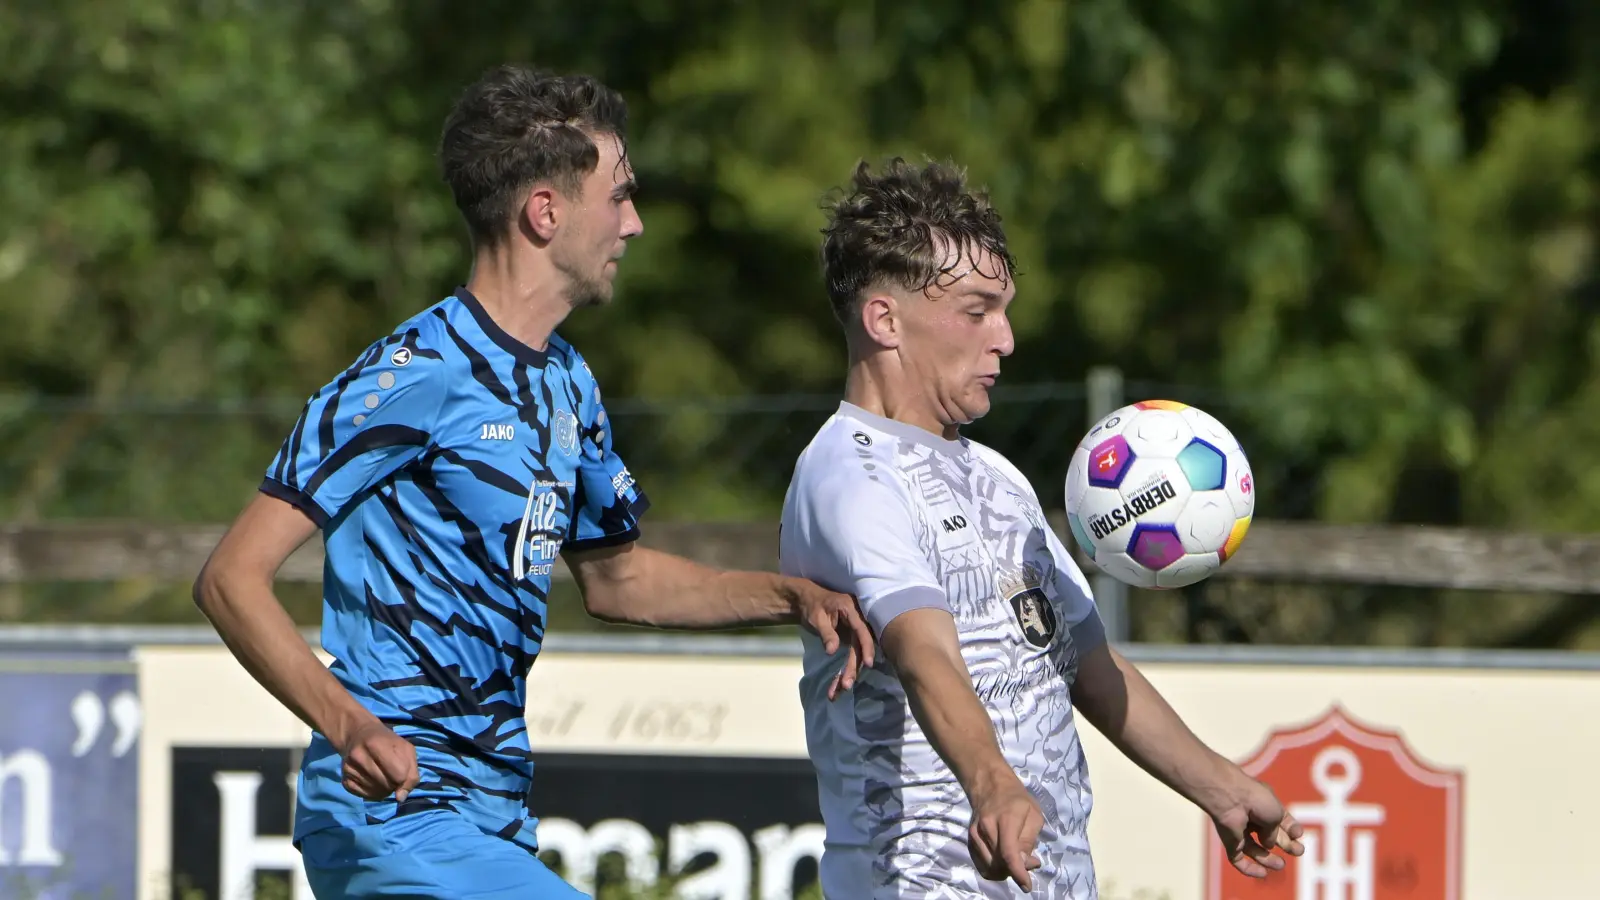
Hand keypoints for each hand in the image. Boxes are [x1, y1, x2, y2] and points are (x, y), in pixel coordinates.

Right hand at [335, 720, 420, 802]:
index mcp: (376, 744)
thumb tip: (401, 798)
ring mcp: (348, 769)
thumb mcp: (406, 750)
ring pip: (375, 792)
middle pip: (386, 785)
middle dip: (394, 784)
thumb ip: (411, 774)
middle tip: (393, 775)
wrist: (359, 735)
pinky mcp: (344, 779)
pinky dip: (373, 794)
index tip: (403, 772)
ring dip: (385, 790)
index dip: (404, 777)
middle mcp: (358, 756)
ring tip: (385, 778)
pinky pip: (363, 796)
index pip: (398, 775)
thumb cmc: (387, 742)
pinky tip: (375, 783)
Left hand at [792, 581, 875, 698]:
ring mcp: (855, 633)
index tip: (867, 664)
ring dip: (848, 674)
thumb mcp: (816, 617)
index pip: (862, 631)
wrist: (807, 601)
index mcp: (852, 611)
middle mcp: (858, 623)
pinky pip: (849, 658)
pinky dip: (843, 671)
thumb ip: (826, 633)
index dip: (866, 647)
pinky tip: (836, 687)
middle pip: (859, 648)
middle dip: (853, 668)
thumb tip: (831, 652)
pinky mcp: (851, 642)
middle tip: (845, 686)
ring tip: (838, 692)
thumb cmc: (812, 605)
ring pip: (855, 656)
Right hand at [967, 772, 1043, 891]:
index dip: (1018, 873)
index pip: (1009, 853)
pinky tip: (1003, 861)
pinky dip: (994, 869)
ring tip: (1016, 859)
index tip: (1027, 886)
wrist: (989, 785)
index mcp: (1006, 819)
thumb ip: (1029, 841)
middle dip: (1016, 870)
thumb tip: (1024, 864)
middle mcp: (986, 828)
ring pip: (989, 868)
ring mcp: (975, 834)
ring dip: (1005, 871)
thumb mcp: (1034, 815)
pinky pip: (981, 865)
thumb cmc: (1017, 799)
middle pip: (999, 864)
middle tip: (1028, 860)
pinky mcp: (969, 839)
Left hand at [1208, 772, 1304, 877]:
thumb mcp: (1276, 814)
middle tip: (1298, 852)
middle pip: (1269, 836)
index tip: (1298, 835)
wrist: (1230, 798)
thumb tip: (1269, 844)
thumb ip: (1277, 832)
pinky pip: (1238, 859)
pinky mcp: (1230, 842)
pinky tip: (1263, 874)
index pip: (1280, 820)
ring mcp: (1239, 831)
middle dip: (1285, 845)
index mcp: (1263, 805)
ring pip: (1255, 850)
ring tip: (1281, 865)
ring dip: (1268, 859)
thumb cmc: (1256, 800)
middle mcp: (1251, 818)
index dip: (1291, 829)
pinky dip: (1249, 869)